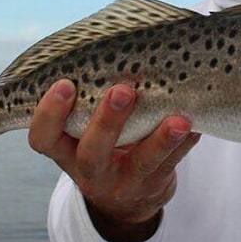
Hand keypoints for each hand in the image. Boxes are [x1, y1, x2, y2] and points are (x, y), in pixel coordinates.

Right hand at [28, 79, 199, 241]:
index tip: (65, 84)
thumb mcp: (81, 132)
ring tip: (179, 119)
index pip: (43, 138)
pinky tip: (197, 122)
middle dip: (107, 121)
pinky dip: (188, 140)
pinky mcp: (156, 184)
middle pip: (92, 152)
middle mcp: (91, 170)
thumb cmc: (102, 145)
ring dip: (161, 139)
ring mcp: (125, 181)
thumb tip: (105, 42)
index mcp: (65, 151)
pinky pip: (175, 162)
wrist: (129, 199)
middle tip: (123, 91)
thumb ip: (85, 100)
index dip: (49, 114)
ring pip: (143, 163)